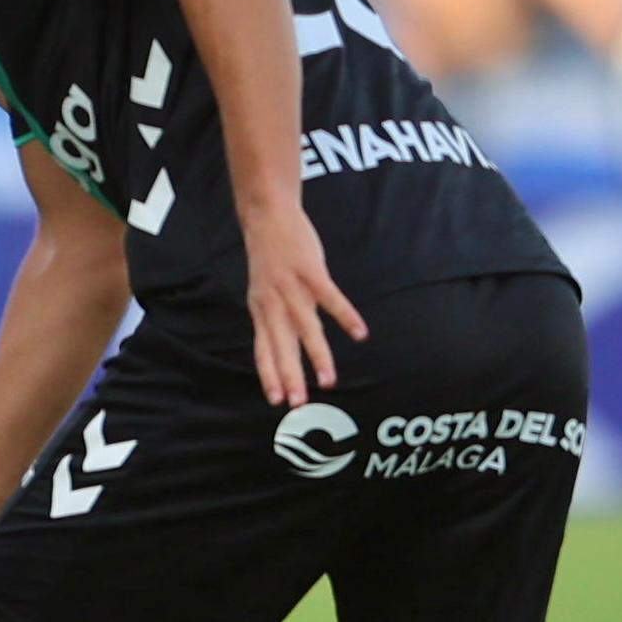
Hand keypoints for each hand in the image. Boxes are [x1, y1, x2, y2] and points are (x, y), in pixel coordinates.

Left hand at [242, 196, 366, 406]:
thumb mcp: (262, 291)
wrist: (266, 216)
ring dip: (318, 357)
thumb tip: (279, 344)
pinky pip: (330, 299)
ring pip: (306, 329)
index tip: (276, 401)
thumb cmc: (269, 256)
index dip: (269, 374)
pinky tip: (359, 334)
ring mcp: (292, 288)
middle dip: (290, 377)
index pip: (263, 349)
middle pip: (282, 346)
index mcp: (262, 310)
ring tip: (329, 382)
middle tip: (297, 405)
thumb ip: (272, 317)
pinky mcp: (310, 272)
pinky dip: (345, 317)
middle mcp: (274, 304)